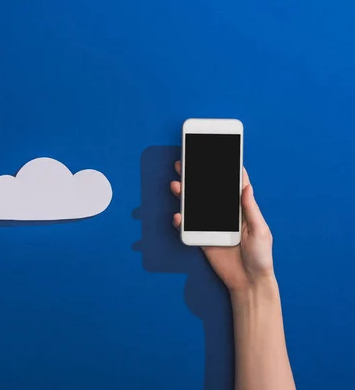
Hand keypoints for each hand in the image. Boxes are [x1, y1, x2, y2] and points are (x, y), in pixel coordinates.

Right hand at [170, 161, 275, 295]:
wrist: (249, 282)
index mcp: (242, 210)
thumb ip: (250, 209)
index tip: (218, 156)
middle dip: (197, 178)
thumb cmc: (261, 257)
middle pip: (210, 192)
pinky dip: (181, 221)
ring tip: (177, 185)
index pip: (233, 186)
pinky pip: (189, 227)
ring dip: (185, 195)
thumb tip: (246, 186)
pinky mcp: (203, 238)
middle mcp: (226, 215)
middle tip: (186, 165)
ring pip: (196, 206)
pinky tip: (179, 216)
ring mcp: (213, 226)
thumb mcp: (261, 231)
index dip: (227, 171)